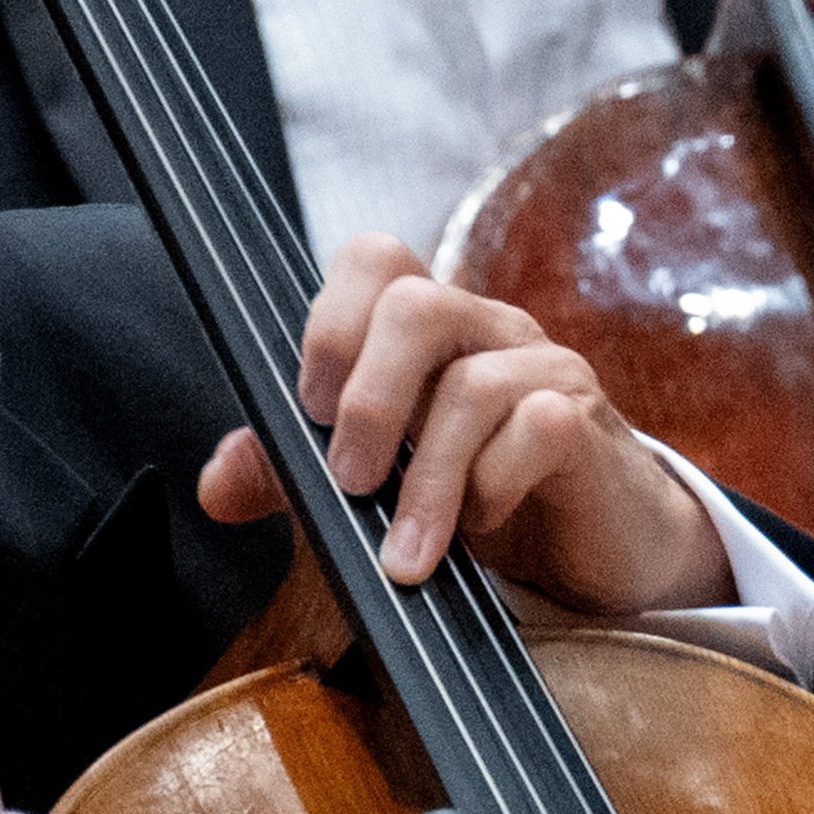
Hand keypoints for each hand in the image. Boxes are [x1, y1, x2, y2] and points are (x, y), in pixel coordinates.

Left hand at [206, 240, 734, 610]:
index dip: (329, 323)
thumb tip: (217, 484)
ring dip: (425, 483)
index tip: (310, 411)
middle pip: (416, 304)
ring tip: (407, 555)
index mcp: (432, 327)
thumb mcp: (378, 486)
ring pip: (472, 386)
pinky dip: (493, 487)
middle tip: (351, 482)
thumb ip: (296, 476)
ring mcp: (546, 369)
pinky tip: (482, 526)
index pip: (375, 258)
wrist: (596, 551)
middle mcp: (489, 329)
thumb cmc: (484, 498)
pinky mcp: (588, 423)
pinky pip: (537, 428)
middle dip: (368, 402)